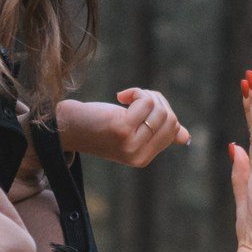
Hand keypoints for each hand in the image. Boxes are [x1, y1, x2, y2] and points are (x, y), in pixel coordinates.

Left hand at [56, 88, 189, 167]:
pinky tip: (120, 96)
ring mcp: (132, 144)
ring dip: (145, 95)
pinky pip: (146, 102)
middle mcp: (139, 156)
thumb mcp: (131, 130)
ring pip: (160, 109)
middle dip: (156, 100)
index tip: (143, 104)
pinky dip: (136, 92)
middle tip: (135, 98)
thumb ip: (156, 133)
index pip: (173, 129)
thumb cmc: (98, 126)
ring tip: (127, 97)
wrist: (66, 126)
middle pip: (170, 118)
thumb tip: (186, 136)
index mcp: (143, 159)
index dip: (163, 110)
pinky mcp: (123, 129)